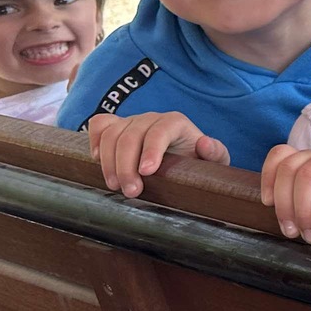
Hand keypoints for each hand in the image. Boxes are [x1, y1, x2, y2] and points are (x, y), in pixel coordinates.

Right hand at [86, 112, 228, 196]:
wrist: (183, 157)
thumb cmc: (197, 161)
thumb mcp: (214, 160)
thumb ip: (215, 153)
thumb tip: (204, 144)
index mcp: (176, 123)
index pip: (161, 131)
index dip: (152, 150)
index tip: (146, 172)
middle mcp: (151, 119)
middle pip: (131, 135)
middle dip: (127, 166)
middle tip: (131, 192)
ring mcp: (131, 122)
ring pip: (111, 133)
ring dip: (108, 162)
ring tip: (115, 186)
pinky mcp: (116, 128)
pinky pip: (99, 125)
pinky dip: (94, 140)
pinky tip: (97, 160)